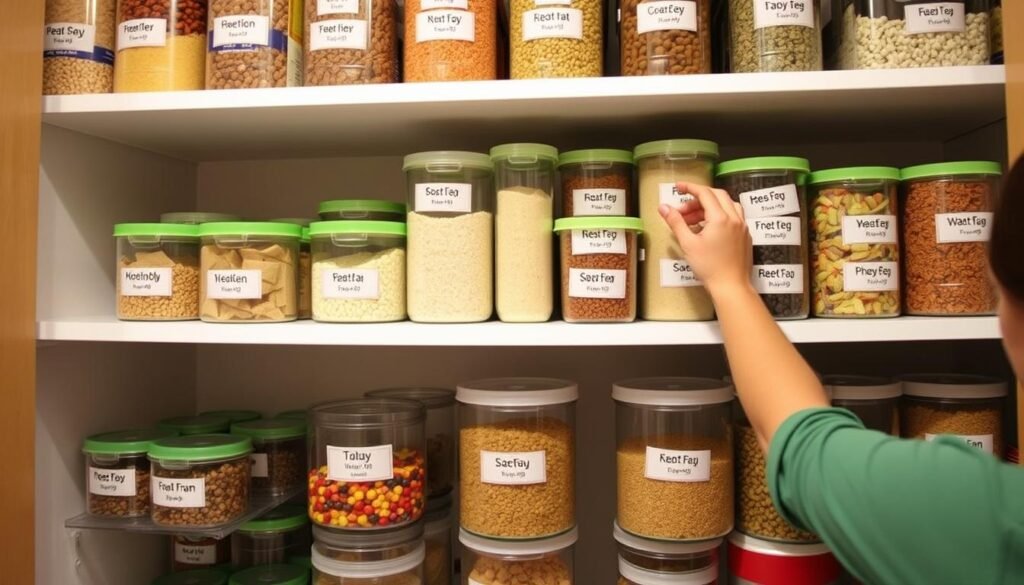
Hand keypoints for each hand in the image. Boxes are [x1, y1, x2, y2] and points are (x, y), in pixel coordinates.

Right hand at [659, 181, 753, 296]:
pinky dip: (719, 215)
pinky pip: (733, 216)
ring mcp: (742, 226)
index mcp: (720, 218)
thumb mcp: (688, 244)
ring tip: (694, 219)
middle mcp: (734, 218)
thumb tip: (664, 208)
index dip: (690, 188)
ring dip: (710, 206)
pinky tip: (708, 228)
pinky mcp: (745, 235)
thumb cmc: (709, 267)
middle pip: (717, 195)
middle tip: (683, 209)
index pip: (705, 193)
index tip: (678, 187)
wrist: (731, 286)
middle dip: (698, 198)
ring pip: (727, 204)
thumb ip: (676, 222)